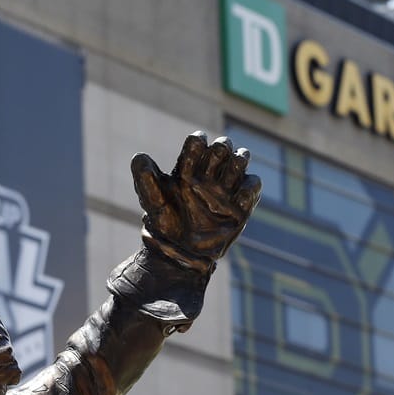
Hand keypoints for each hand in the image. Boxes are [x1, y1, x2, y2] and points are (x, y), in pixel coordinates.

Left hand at [131, 132, 260, 274]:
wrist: (181, 252)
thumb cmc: (165, 224)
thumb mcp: (152, 201)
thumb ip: (145, 179)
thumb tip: (139, 156)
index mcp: (187, 170)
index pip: (197, 143)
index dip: (197, 142)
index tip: (194, 150)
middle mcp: (208, 176)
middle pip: (223, 147)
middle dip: (221, 148)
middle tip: (213, 162)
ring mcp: (225, 190)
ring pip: (241, 159)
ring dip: (238, 160)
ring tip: (226, 180)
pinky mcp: (240, 205)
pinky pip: (253, 184)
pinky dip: (249, 187)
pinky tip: (237, 201)